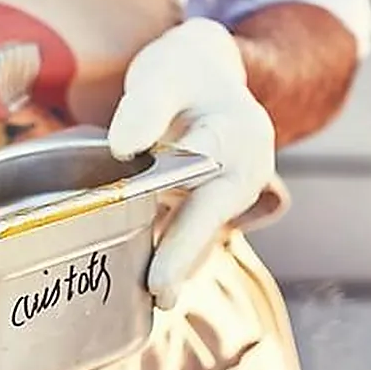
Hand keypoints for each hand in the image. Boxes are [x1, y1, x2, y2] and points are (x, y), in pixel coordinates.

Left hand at [108, 18, 275, 309]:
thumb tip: (124, 147)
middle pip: (209, 219)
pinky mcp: (218, 203)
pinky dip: (173, 250)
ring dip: (178, 262)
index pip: (207, 186)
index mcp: (236, 136)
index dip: (183, 235)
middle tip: (158, 295)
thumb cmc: (183, 72)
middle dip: (182, 258)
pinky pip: (197, 231)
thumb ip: (146, 104)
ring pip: (203, 232)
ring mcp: (236, 190)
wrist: (207, 71)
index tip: (160, 269)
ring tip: (151, 297)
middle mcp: (246, 169)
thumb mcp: (165, 71)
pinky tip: (146, 278)